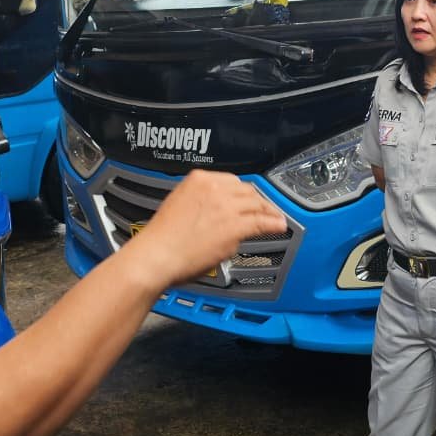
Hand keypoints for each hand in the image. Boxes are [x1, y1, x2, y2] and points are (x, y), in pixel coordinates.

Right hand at [125, 170, 286, 288]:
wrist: (156, 255)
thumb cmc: (161, 238)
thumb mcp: (179, 204)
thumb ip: (201, 202)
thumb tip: (217, 212)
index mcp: (199, 180)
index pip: (231, 181)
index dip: (243, 192)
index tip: (248, 198)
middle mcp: (215, 188)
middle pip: (247, 190)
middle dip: (257, 201)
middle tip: (264, 209)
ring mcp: (226, 206)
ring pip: (256, 204)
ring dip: (268, 211)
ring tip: (275, 217)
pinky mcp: (235, 226)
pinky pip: (261, 222)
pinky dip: (273, 223)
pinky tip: (279, 226)